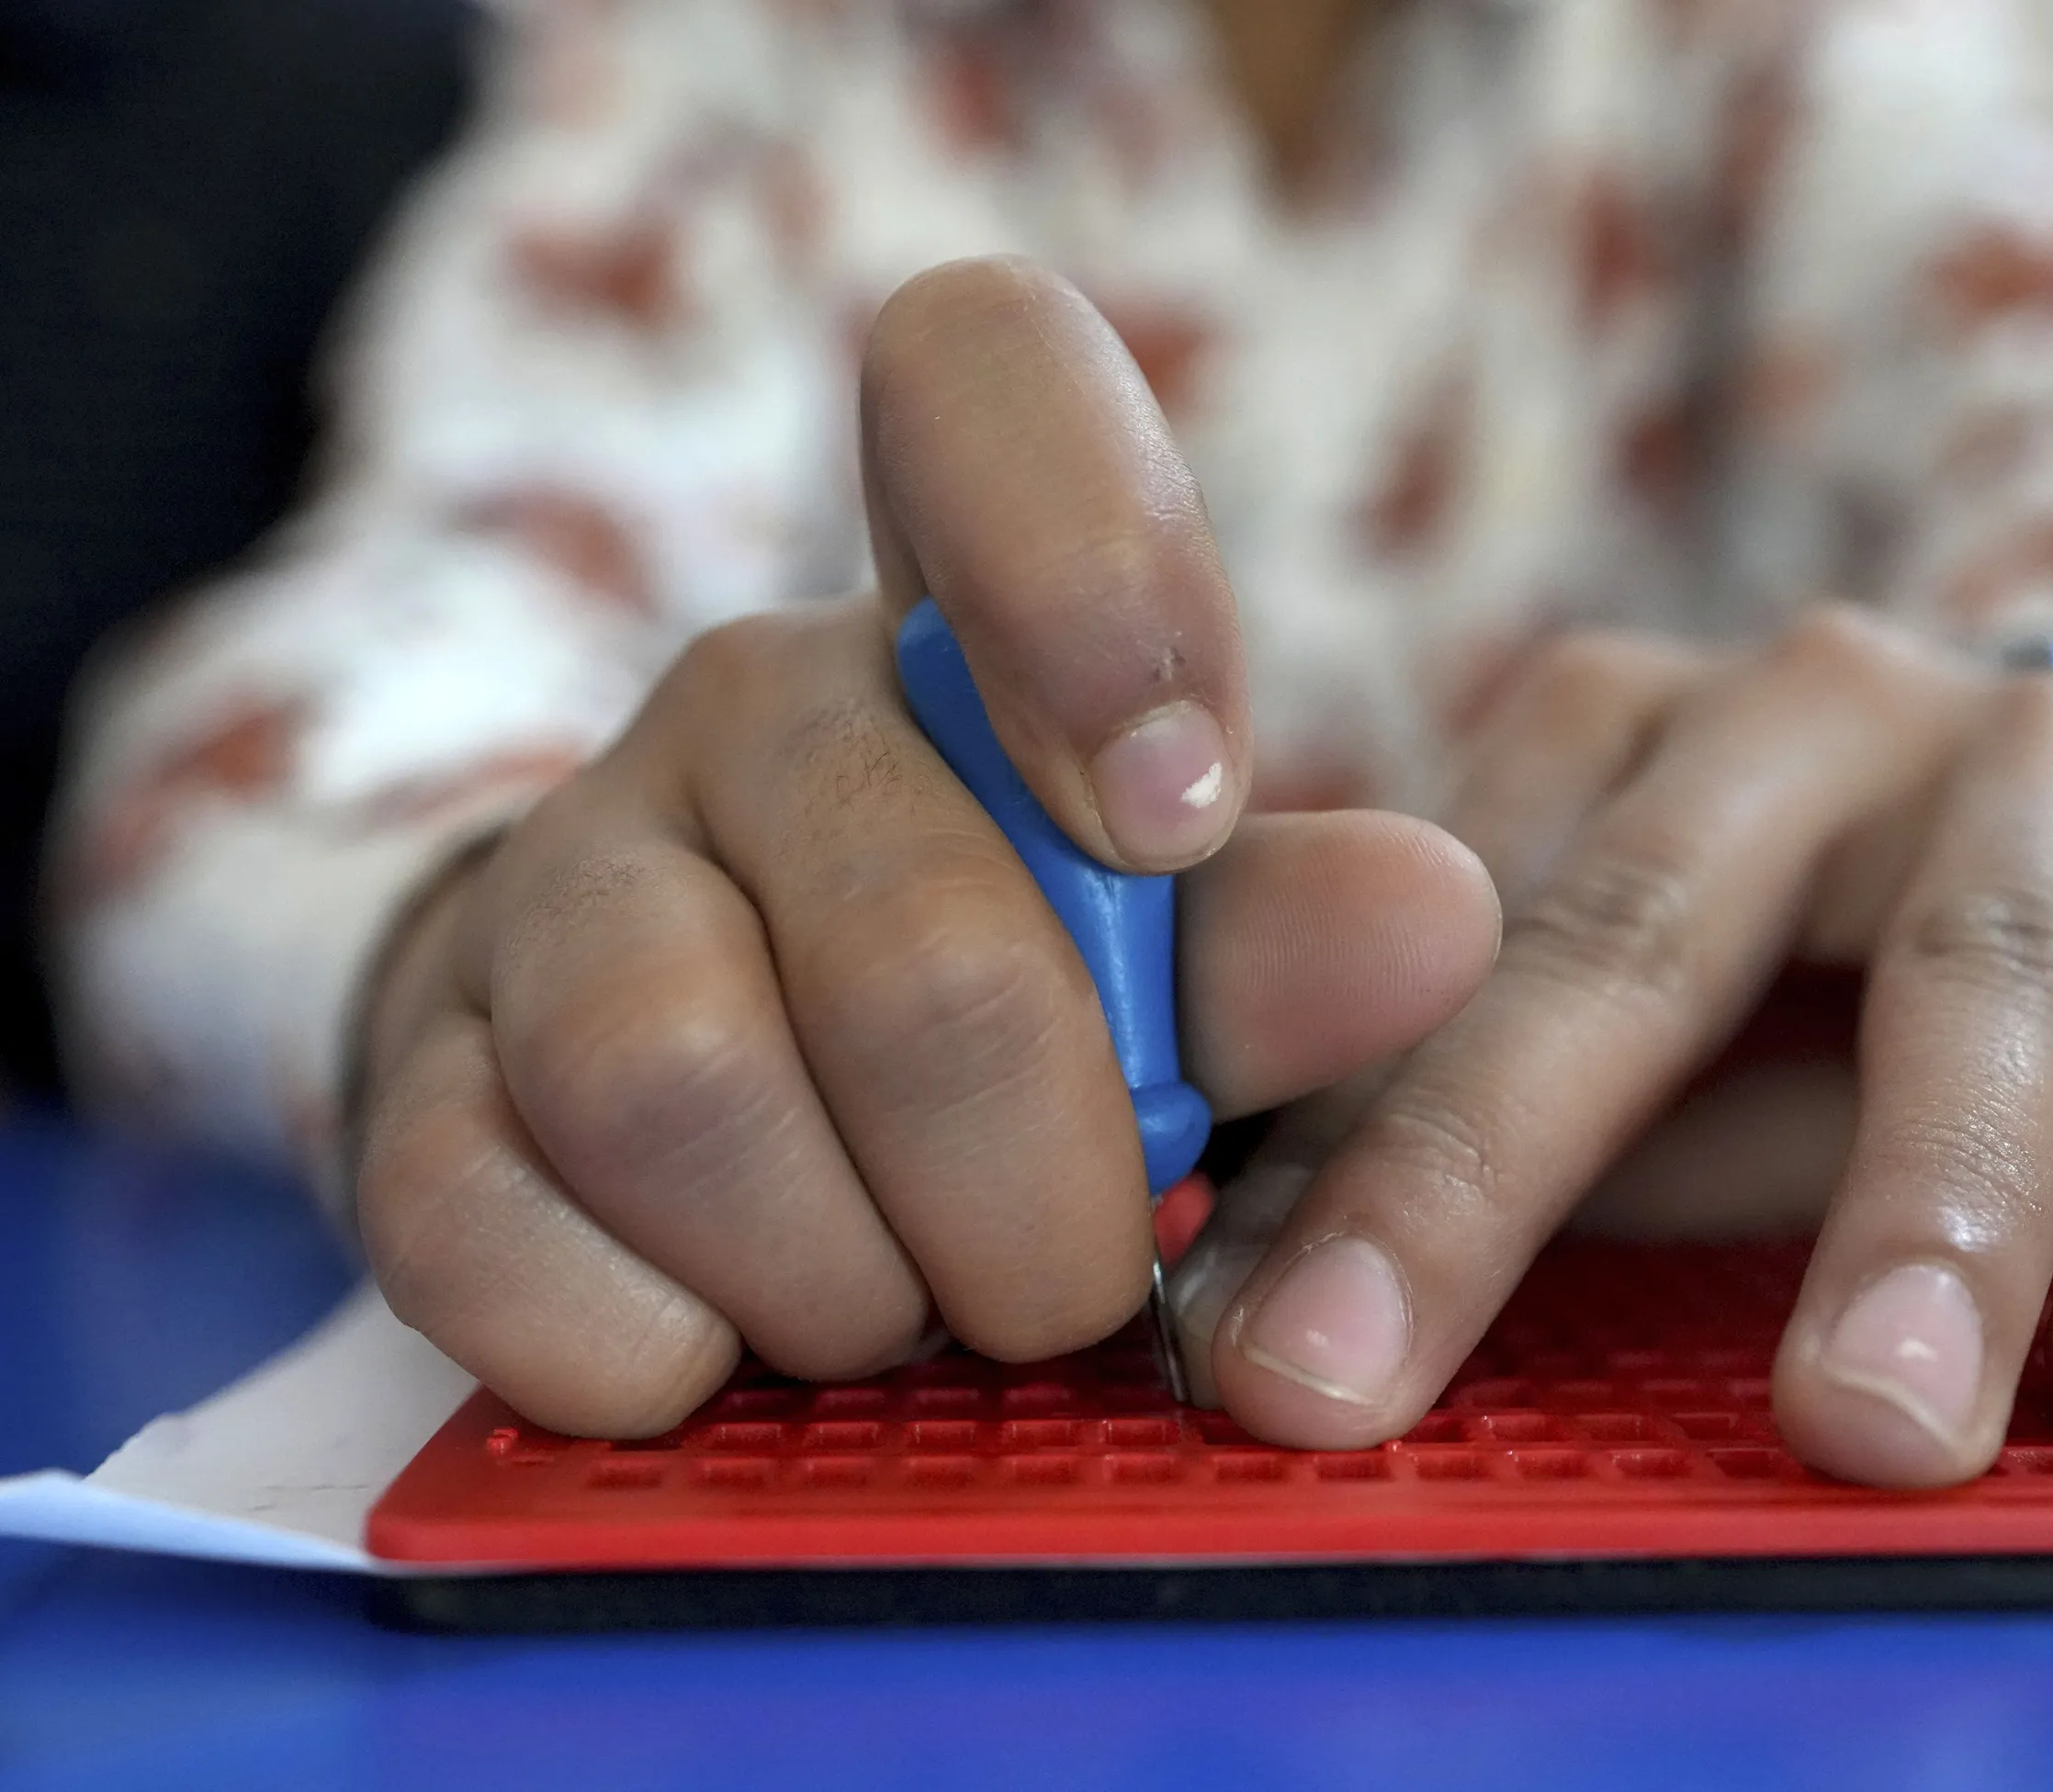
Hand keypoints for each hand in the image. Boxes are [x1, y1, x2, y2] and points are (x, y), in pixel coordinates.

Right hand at [352, 259, 1500, 1436]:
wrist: (685, 1120)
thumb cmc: (987, 1010)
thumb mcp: (1153, 966)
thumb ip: (1280, 944)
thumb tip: (1436, 919)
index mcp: (946, 614)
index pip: (982, 381)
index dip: (1096, 577)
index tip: (1174, 820)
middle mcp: (738, 708)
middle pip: (922, 950)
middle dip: (1043, 1195)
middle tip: (1070, 1271)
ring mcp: (554, 886)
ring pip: (685, 1090)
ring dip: (851, 1281)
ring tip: (900, 1311)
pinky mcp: (416, 1083)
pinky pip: (486, 1230)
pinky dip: (649, 1347)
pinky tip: (715, 1350)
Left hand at [1174, 615, 2052, 1487]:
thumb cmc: (1805, 952)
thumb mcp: (1612, 983)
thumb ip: (1439, 1105)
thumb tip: (1217, 1298)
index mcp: (1616, 725)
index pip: (1439, 944)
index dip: (1333, 1154)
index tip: (1248, 1354)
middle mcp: (1817, 710)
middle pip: (1648, 937)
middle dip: (1496, 1168)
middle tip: (1366, 1376)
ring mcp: (2042, 775)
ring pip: (1979, 984)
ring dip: (1933, 1213)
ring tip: (1875, 1422)